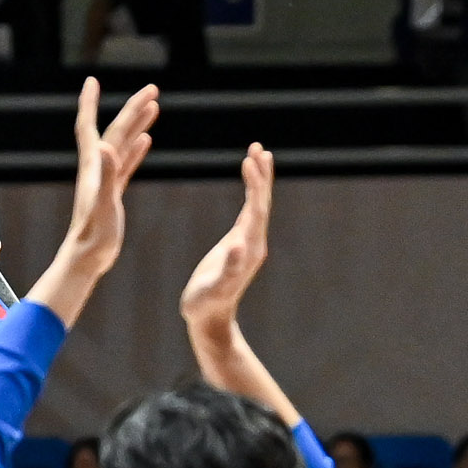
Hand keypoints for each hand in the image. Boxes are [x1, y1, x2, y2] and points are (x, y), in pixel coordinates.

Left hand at [27, 78, 158, 323]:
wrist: (87, 259)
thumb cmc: (94, 235)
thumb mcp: (104, 204)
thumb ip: (106, 174)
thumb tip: (107, 145)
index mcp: (92, 166)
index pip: (89, 126)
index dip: (90, 103)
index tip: (92, 80)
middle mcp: (97, 169)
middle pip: (115, 130)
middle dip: (132, 108)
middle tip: (152, 88)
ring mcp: (105, 180)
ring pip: (123, 144)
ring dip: (137, 124)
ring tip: (154, 106)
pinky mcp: (113, 193)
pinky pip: (126, 164)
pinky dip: (136, 150)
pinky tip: (147, 140)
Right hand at [179, 143, 273, 342]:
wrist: (210, 320)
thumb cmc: (206, 306)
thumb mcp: (214, 289)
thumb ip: (228, 269)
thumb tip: (239, 246)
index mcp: (249, 248)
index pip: (256, 209)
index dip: (255, 185)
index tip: (250, 161)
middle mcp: (254, 243)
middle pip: (262, 202)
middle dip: (261, 175)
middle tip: (258, 148)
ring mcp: (249, 243)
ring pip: (258, 205)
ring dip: (259, 180)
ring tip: (256, 155)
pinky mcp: (240, 244)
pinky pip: (250, 211)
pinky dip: (251, 193)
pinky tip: (248, 182)